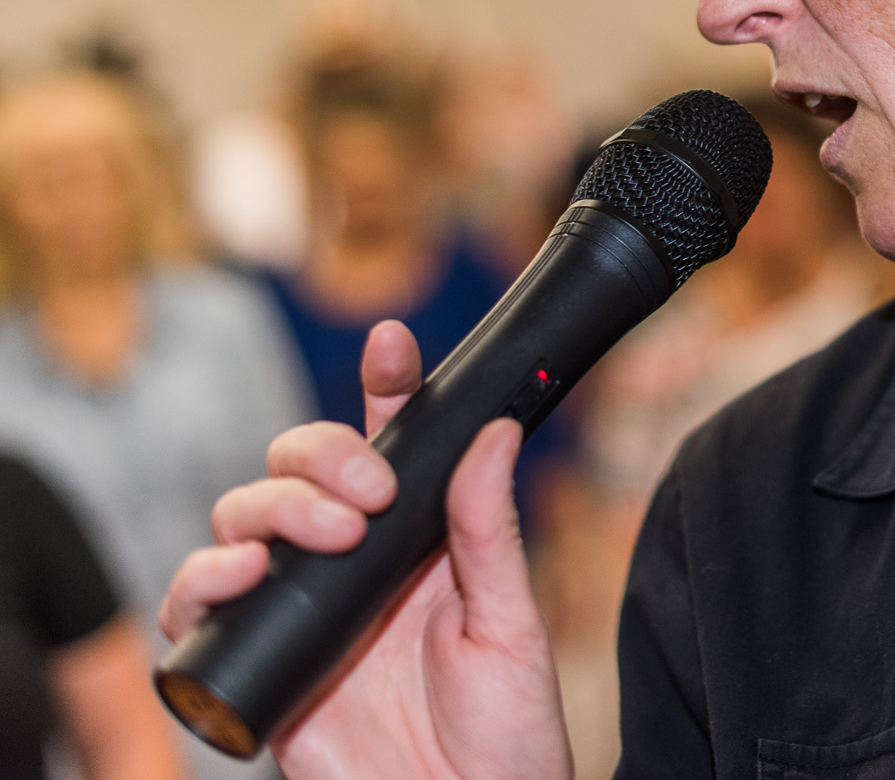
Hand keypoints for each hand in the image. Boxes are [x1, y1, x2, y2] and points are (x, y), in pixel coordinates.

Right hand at [161, 321, 572, 779]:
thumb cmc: (504, 735)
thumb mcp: (509, 623)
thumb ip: (489, 531)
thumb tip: (494, 431)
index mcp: (420, 540)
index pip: (392, 444)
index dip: (383, 386)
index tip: (391, 346)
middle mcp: (353, 564)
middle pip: (300, 468)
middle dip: (321, 456)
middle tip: (369, 495)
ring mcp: (300, 609)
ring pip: (243, 519)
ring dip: (269, 506)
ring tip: (323, 537)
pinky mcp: (256, 664)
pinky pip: (198, 608)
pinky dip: (201, 581)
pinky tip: (239, 576)